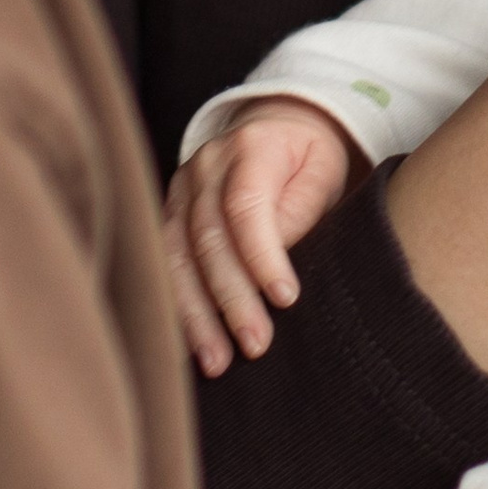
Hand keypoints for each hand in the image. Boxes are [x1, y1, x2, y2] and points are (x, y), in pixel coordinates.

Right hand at [163, 97, 356, 376]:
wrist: (274, 128)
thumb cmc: (307, 158)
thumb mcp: (322, 170)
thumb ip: (302, 209)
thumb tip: (278, 261)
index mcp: (249, 146)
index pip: (245, 205)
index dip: (262, 255)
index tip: (286, 299)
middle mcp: (204, 167)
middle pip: (208, 238)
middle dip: (231, 298)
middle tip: (255, 344)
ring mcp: (179, 191)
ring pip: (176, 258)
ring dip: (195, 314)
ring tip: (216, 361)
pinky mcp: (168, 217)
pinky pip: (164, 266)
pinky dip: (176, 307)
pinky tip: (187, 345)